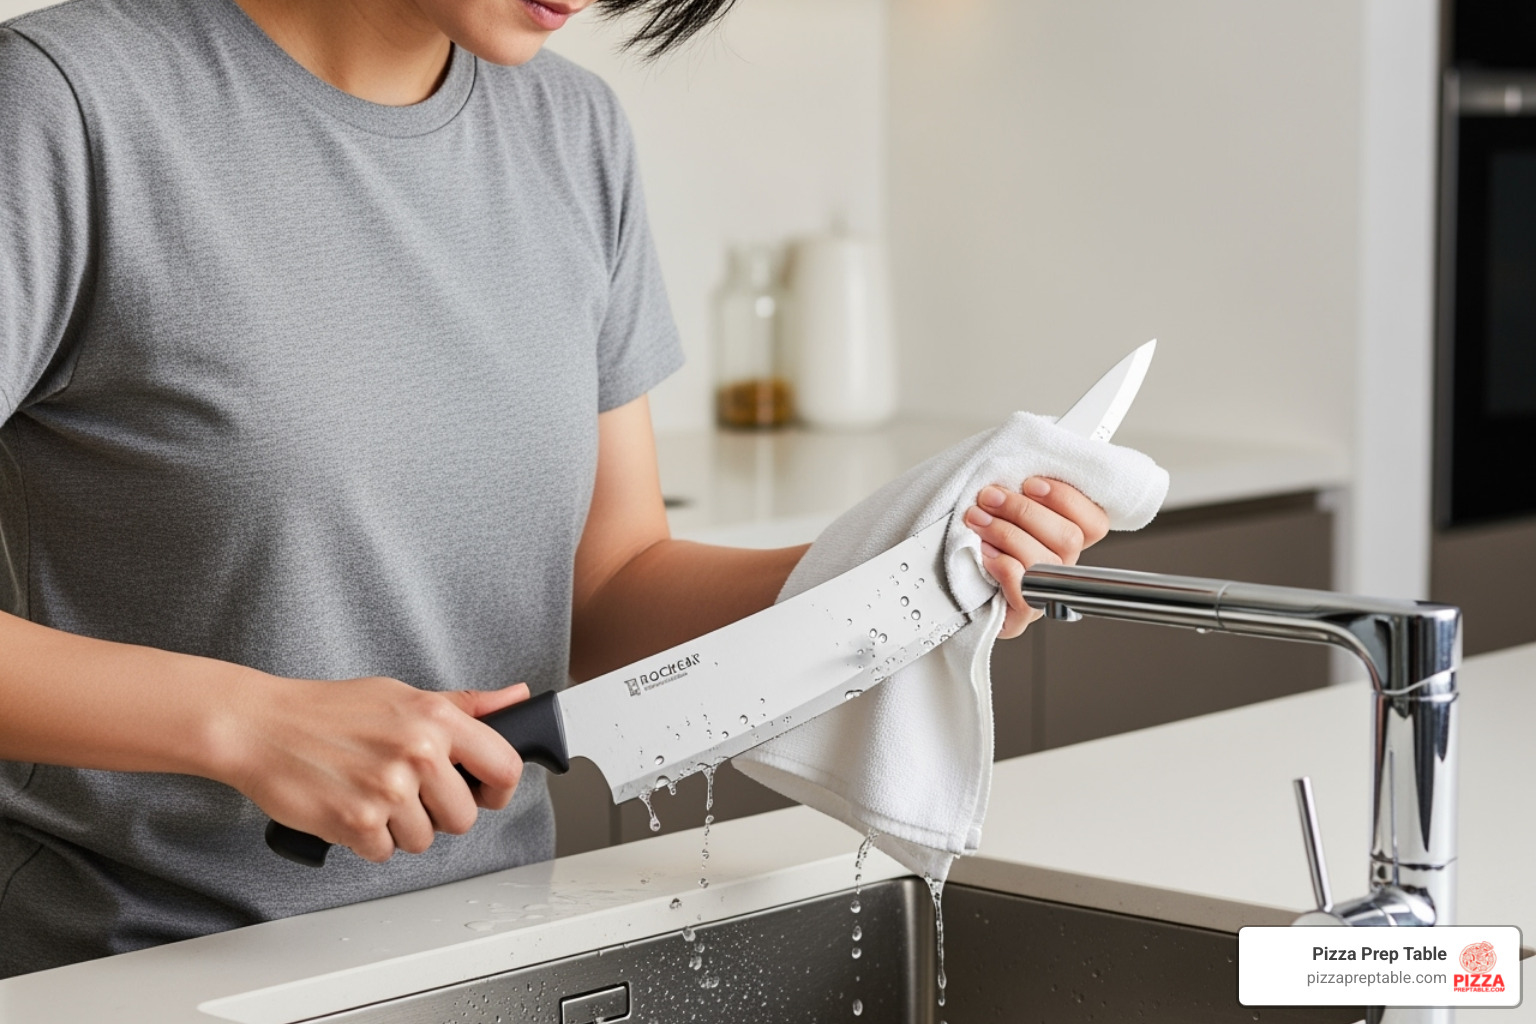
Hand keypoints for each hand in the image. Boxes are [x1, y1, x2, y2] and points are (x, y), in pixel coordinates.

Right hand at [219, 676, 529, 862]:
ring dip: (401, 828)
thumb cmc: (329, 710)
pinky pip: (384, 853)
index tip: (484, 791)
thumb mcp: (403, 695)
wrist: (261, 726)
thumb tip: (515, 700)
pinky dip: (368, 840)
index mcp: (437, 717)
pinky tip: (351, 808)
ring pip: (424, 840)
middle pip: (464, 817)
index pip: (504, 767)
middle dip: (439, 812)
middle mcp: (418, 752)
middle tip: (409, 791)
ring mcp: (388, 790)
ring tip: (374, 795)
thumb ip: (465, 706)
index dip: (498, 788)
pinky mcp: (357, 822)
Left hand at [963, 477, 1109, 638]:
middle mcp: (1059, 569)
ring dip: (1006, 534)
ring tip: (977, 521)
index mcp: (1063, 540)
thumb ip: (1020, 490)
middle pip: (1069, 539)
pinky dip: (1004, 569)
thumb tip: (1020, 471)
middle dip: (1024, 511)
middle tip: (989, 498)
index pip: (1094, 522)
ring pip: (1045, 562)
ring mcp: (1041, 595)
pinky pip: (1027, 597)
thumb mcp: (998, 503)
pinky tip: (984, 555)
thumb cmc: (970, 534)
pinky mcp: (1017, 619)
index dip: (1067, 499)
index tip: (1030, 483)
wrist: (935, 578)